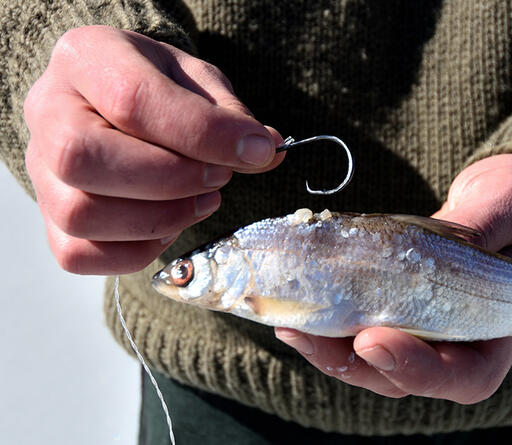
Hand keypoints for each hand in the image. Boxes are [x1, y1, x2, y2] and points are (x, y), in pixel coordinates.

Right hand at [23, 26, 283, 274]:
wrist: (116, 98)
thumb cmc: (159, 86)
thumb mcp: (198, 80)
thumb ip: (228, 114)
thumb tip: (265, 152)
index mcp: (86, 59)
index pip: (133, 100)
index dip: (203, 134)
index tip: (256, 150)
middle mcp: (48, 113)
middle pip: (85, 160)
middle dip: (171, 179)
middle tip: (218, 176)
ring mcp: (41, 170)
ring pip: (80, 215)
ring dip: (160, 219)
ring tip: (203, 199)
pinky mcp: (51, 217)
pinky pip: (79, 254)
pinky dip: (137, 250)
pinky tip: (170, 223)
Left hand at [276, 154, 511, 403]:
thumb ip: (481, 227)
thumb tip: (428, 249)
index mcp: (502, 328)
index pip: (466, 376)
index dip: (418, 371)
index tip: (373, 341)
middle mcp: (459, 339)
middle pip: (403, 377)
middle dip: (350, 361)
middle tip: (304, 331)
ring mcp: (424, 324)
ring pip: (371, 359)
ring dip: (326, 345)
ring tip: (287, 320)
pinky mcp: (396, 302)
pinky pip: (359, 323)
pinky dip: (326, 317)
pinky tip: (295, 300)